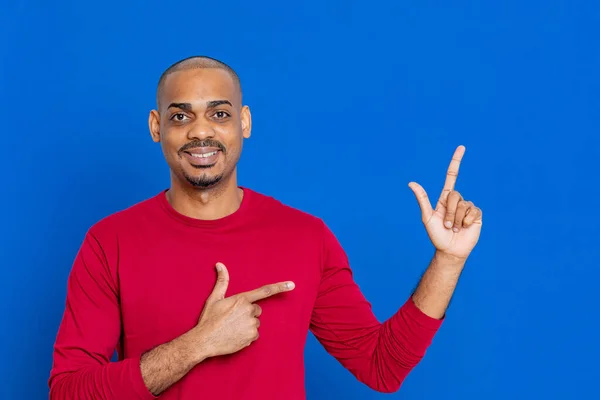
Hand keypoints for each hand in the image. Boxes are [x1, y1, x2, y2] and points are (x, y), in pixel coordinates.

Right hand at [194, 262, 294, 358]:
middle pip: (256, 310)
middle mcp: (249, 311)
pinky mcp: (252, 337)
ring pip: (255, 323)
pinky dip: (247, 336)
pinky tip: (235, 336)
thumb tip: (220, 264)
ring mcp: (251, 324)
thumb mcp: (214, 298)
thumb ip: (222, 281)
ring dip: (247, 325)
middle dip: (248, 314)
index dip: (280, 287)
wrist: (204, 341)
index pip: (264, 291)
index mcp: (242, 299)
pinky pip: (254, 334)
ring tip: (232, 328)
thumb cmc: (209, 319)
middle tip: (233, 319)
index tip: (292, 285)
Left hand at [408, 145, 481, 260]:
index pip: (452, 176)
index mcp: (445, 198)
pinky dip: (467, 222)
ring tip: (455, 228)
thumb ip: (422, 199)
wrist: (450, 250)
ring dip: (457, 219)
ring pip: (464, 205)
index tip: (462, 147)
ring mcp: (467, 207)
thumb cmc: (436, 235)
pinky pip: (473, 212)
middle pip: (455, 195)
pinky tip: (465, 228)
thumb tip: (411, 182)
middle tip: (447, 226)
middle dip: (449, 213)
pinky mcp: (476, 215)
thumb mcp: (427, 217)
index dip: (456, 161)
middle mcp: (457, 200)